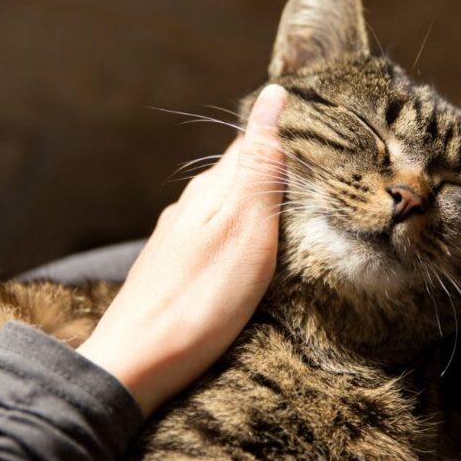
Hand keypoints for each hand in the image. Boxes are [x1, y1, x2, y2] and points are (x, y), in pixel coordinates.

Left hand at [77, 85, 287, 415]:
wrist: (136, 364)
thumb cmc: (201, 298)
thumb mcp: (246, 226)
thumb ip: (260, 165)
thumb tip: (273, 96)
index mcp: (212, 189)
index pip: (253, 143)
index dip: (286, 134)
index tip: (323, 135)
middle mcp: (190, 206)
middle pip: (239, 174)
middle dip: (277, 170)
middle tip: (320, 177)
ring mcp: (178, 240)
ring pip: (227, 207)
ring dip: (259, 205)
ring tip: (295, 214)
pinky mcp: (173, 271)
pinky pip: (216, 237)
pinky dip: (241, 235)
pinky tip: (252, 254)